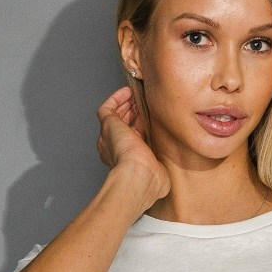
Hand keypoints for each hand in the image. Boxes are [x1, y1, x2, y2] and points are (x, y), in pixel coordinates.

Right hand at [96, 88, 169, 202]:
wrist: (139, 176)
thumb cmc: (150, 180)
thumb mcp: (159, 172)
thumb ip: (159, 167)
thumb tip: (164, 172)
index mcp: (125, 160)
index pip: (132, 138)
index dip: (140, 126)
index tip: (149, 118)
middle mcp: (113, 148)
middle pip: (122, 125)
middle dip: (133, 112)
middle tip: (144, 103)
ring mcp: (109, 136)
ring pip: (114, 116)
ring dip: (126, 104)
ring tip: (137, 95)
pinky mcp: (107, 126)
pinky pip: (107, 108)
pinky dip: (116, 98)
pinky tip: (128, 91)